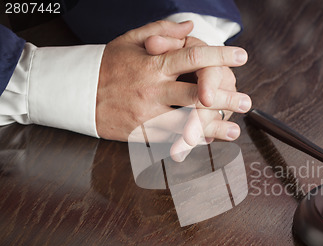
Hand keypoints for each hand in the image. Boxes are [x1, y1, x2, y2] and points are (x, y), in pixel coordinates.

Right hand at [96, 20, 250, 140]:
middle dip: (224, 98)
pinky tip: (208, 141)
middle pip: (195, 94)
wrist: (77, 94)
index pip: (192, 57)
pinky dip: (191, 140)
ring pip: (186, 122)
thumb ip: (162, 32)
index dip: (219, 56)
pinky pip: (170, 138)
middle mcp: (152, 90)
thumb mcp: (130, 40)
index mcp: (152, 64)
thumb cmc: (107, 65)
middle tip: (245, 101)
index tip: (241, 56)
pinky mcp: (141, 133)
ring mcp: (147, 114)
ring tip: (235, 130)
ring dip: (213, 127)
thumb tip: (190, 26)